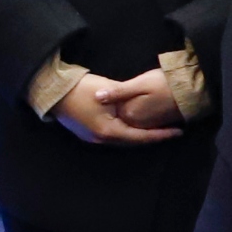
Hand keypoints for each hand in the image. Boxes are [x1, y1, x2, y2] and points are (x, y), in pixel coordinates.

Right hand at [54, 73, 182, 145]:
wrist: (53, 91)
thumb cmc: (81, 89)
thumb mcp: (109, 90)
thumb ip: (127, 99)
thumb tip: (142, 103)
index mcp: (109, 132)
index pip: (141, 137)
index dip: (161, 134)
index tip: (178, 132)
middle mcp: (102, 140)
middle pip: (132, 141)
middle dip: (150, 136)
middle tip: (168, 129)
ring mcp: (92, 138)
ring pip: (121, 139)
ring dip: (137, 134)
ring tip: (153, 127)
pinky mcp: (86, 133)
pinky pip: (110, 135)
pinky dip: (123, 131)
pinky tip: (130, 123)